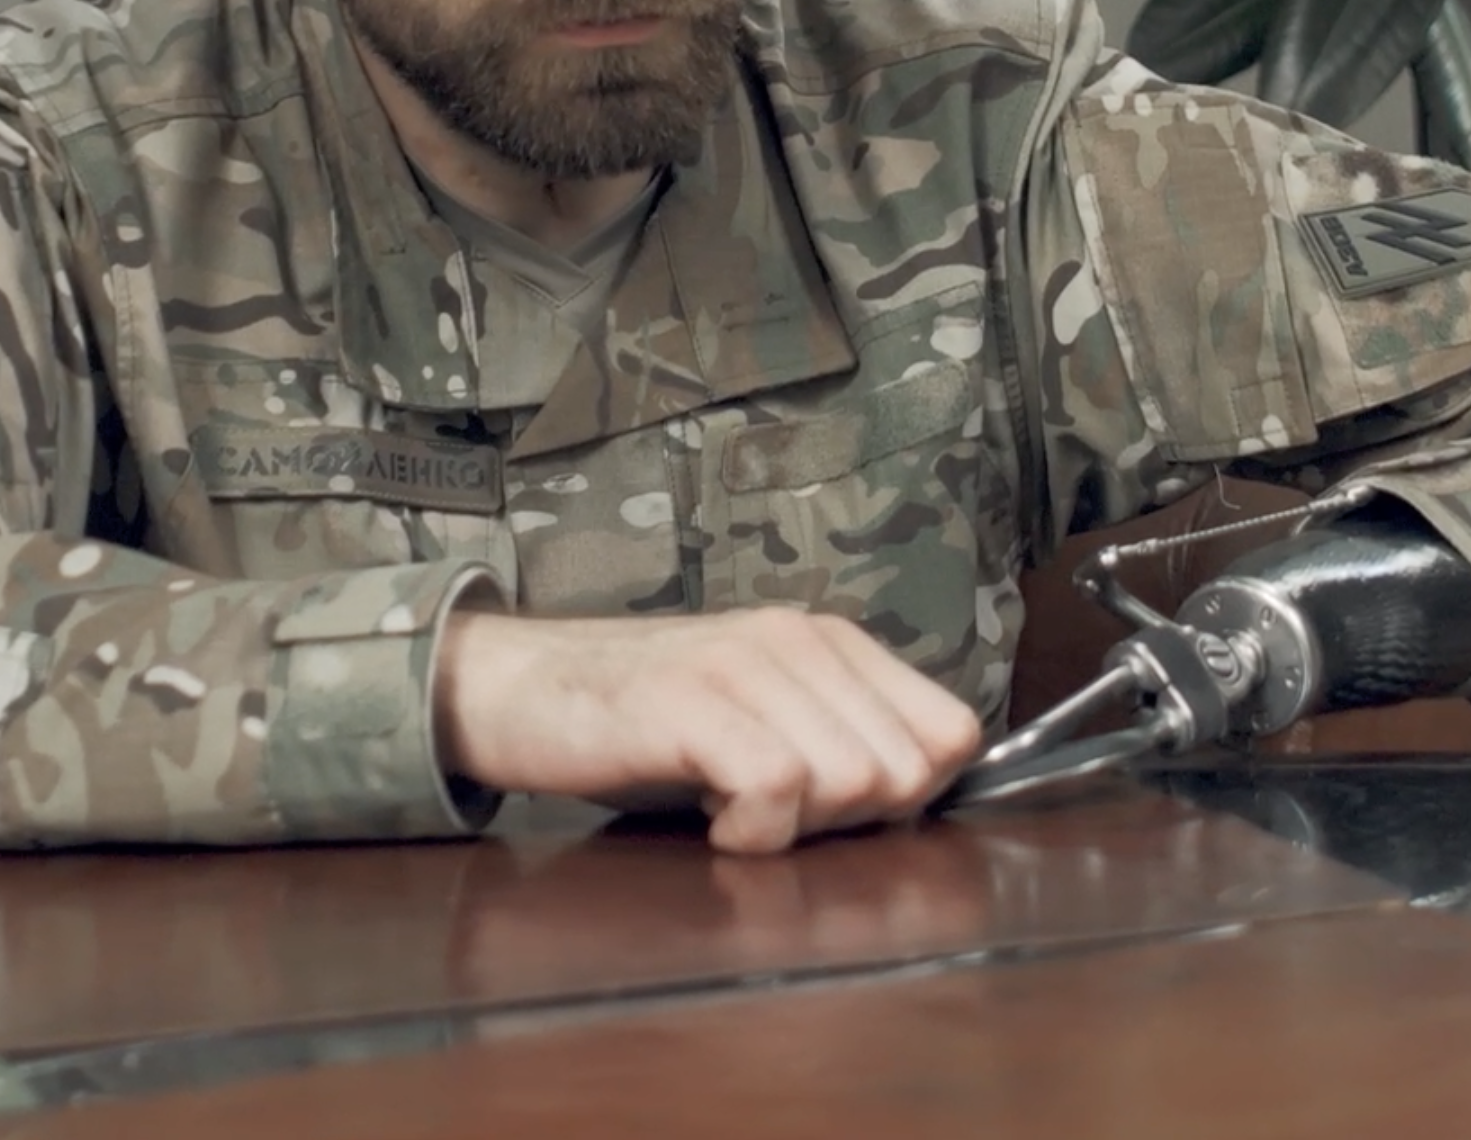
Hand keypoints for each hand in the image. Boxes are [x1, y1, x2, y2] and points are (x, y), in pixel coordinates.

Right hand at [433, 607, 987, 853]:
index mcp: (830, 642)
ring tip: (734, 807)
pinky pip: (776, 786)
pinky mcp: (691, 701)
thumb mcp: (764, 717)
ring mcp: (744, 664)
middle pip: (905, 771)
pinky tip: (712, 820)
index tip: (834, 806)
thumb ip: (840, 738)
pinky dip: (751, 830)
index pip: (950, 733)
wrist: (520, 687)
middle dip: (849, 819)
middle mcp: (799, 640)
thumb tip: (921, 799)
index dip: (909, 795)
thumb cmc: (647, 722)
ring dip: (797, 824)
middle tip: (772, 811)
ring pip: (851, 778)